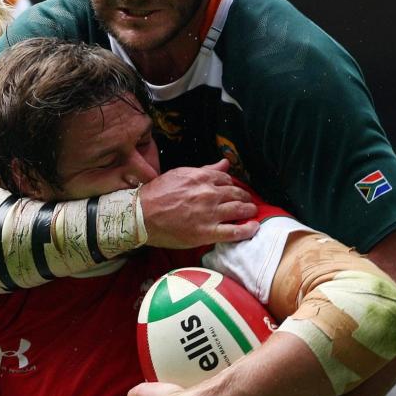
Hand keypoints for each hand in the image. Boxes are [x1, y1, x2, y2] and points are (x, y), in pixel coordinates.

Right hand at [139, 160, 258, 247]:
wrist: (141, 215)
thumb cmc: (156, 194)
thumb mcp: (180, 174)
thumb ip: (205, 170)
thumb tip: (225, 163)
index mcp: (202, 178)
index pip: (227, 179)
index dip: (232, 186)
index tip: (233, 191)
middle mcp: (209, 194)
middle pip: (237, 194)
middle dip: (245, 198)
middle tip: (247, 202)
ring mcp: (209, 214)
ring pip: (240, 210)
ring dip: (249, 211)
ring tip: (251, 213)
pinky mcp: (207, 232)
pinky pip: (234, 232)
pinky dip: (248, 230)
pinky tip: (254, 228)